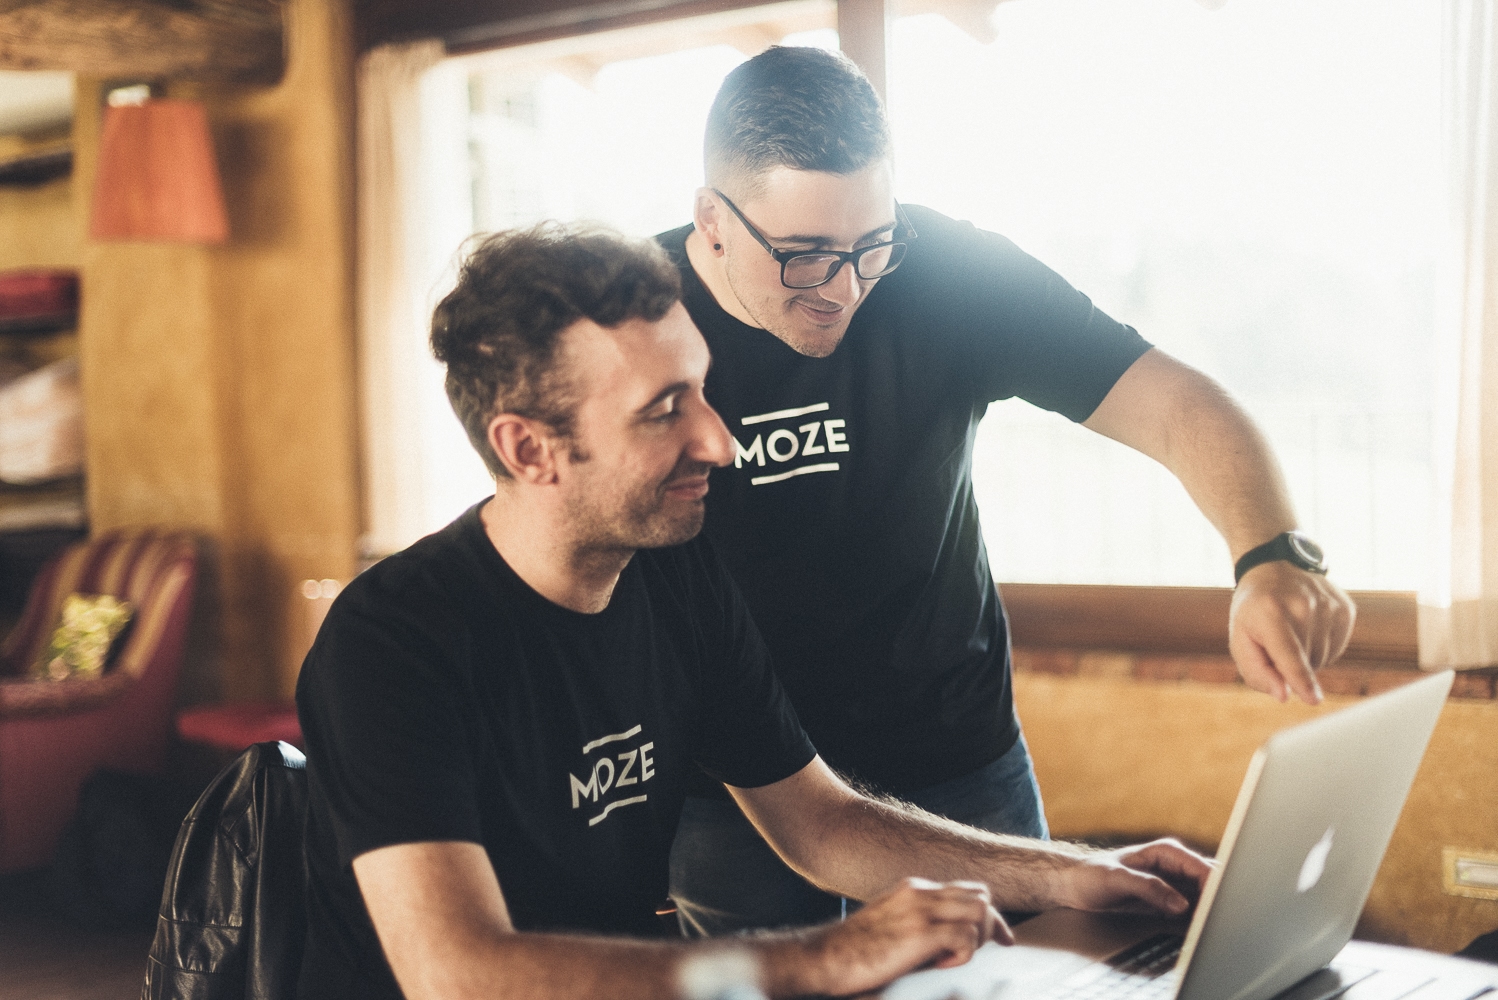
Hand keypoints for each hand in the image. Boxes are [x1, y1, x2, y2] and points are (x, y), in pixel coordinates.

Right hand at [799, 878, 1007, 995]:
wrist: (825, 957)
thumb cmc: (854, 949)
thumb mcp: (890, 923)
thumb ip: (918, 922)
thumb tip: (949, 939)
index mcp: (913, 889)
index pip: (966, 889)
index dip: (985, 914)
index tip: (995, 937)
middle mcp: (920, 892)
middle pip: (980, 896)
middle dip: (990, 924)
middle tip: (982, 952)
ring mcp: (920, 910)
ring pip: (980, 911)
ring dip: (978, 939)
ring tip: (955, 960)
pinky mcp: (919, 933)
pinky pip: (966, 938)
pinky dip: (963, 955)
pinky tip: (942, 966)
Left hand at [1057, 839, 1213, 915]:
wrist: (1075, 886)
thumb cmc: (1091, 875)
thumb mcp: (1117, 879)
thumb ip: (1149, 888)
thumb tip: (1180, 904)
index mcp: (1166, 852)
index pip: (1202, 868)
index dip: (1214, 887)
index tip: (1219, 907)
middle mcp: (1174, 865)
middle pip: (1209, 882)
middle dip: (1218, 899)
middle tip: (1220, 921)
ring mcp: (1174, 883)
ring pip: (1205, 897)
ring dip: (1211, 910)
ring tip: (1213, 927)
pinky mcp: (1170, 900)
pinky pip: (1194, 909)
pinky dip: (1200, 918)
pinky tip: (1200, 930)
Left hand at [1229, 561, 1355, 704]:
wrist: (1273, 570)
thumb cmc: (1254, 614)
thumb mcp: (1241, 640)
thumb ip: (1257, 672)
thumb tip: (1284, 695)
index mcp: (1271, 613)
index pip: (1289, 654)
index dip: (1301, 679)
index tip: (1314, 699)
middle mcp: (1303, 606)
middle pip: (1307, 663)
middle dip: (1290, 665)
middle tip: (1276, 638)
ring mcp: (1329, 604)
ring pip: (1324, 658)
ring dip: (1307, 657)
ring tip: (1292, 630)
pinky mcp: (1346, 607)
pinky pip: (1338, 649)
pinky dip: (1323, 647)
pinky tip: (1309, 627)